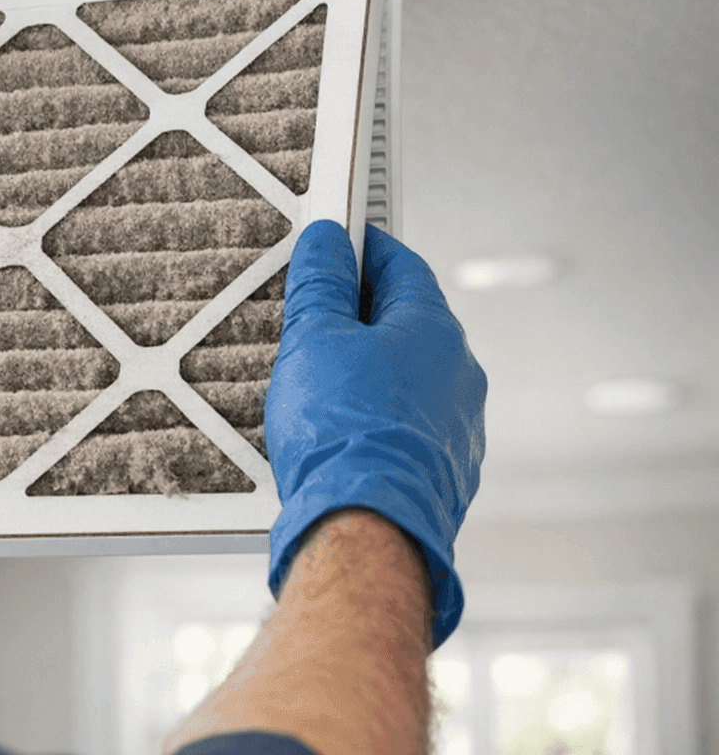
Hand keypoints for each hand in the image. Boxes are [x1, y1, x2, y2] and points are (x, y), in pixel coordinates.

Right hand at [265, 220, 486, 648]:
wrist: (366, 530)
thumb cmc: (343, 432)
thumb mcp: (314, 341)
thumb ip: (321, 285)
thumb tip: (326, 239)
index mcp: (434, 330)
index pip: (400, 265)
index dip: (362, 249)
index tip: (332, 242)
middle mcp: (458, 374)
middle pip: (406, 323)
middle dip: (359, 314)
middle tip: (310, 312)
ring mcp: (457, 427)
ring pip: (407, 380)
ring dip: (368, 372)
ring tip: (316, 381)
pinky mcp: (444, 473)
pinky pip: (406, 429)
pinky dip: (375, 420)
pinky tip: (338, 433)